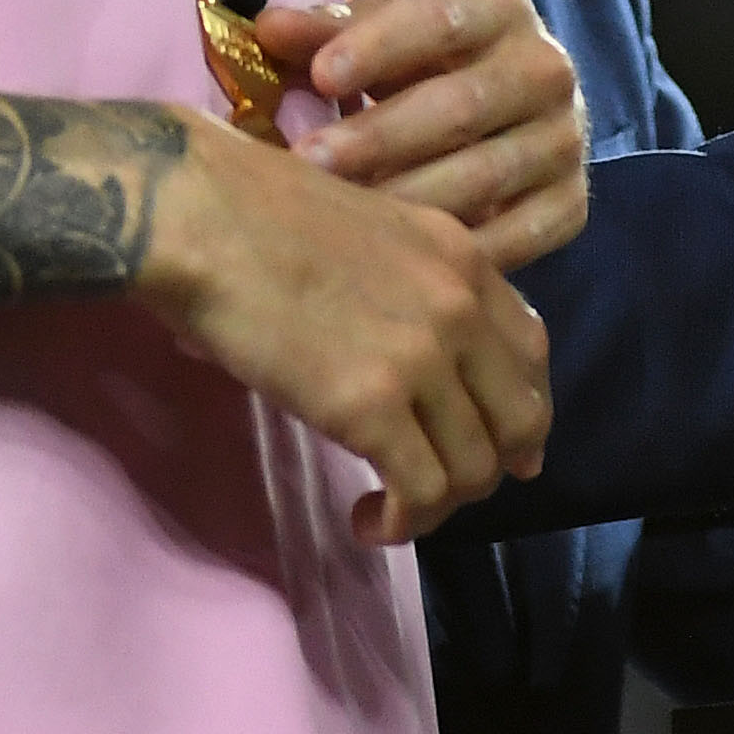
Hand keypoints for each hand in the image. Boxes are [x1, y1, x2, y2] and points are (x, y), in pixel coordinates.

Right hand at [137, 112, 555, 543]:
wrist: (201, 212)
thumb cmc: (255, 212)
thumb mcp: (374, 227)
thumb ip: (412, 284)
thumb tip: (408, 354)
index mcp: (464, 259)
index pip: (532, 354)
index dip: (522, 413)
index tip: (501, 450)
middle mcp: (461, 309)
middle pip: (522, 421)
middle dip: (487, 468)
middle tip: (435, 486)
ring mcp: (422, 358)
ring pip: (475, 470)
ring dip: (437, 507)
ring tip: (388, 507)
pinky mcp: (369, 406)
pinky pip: (421, 493)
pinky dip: (400, 522)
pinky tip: (364, 518)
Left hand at [256, 0, 589, 272]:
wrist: (501, 119)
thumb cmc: (416, 72)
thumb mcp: (377, 40)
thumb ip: (325, 34)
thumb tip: (269, 29)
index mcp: (499, 9)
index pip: (443, 21)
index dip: (381, 47)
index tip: (320, 76)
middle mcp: (546, 68)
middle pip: (463, 105)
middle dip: (380, 136)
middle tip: (308, 163)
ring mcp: (565, 140)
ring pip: (486, 176)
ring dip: (406, 200)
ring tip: (336, 219)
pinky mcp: (571, 205)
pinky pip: (514, 238)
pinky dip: (453, 253)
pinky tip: (392, 263)